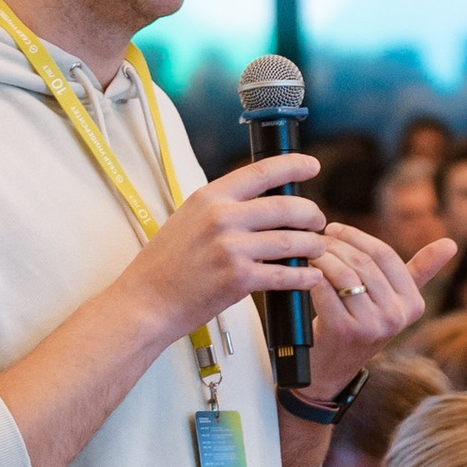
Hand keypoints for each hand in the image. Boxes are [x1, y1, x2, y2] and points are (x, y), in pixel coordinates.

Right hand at [126, 152, 329, 347]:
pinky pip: (285, 274)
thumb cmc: (165, 264)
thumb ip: (221, 207)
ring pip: (292, 241)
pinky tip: (312, 276)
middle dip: (312, 214)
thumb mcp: (188, 219)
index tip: (312, 166)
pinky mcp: (239, 279)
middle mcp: (222, 217)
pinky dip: (305, 276)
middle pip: (286, 206)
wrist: (146, 301)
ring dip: (314, 245)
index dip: (293, 166)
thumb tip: (258, 201)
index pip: (262, 172)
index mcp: (210, 197)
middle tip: (319, 220)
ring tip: (319, 248)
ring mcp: (231, 248)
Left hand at [298, 219, 455, 395]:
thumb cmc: (361, 324)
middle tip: (316, 239)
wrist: (332, 367)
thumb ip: (420, 271)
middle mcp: (397, 317)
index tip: (335, 229)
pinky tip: (302, 270)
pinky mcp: (344, 331)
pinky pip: (325, 290)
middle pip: (364, 264)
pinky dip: (311, 275)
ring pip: (344, 275)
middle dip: (336, 245)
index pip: (386, 256)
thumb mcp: (394, 300)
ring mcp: (372, 326)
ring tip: (308, 251)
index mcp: (414, 305)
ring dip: (322, 257)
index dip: (357, 237)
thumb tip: (451, 243)